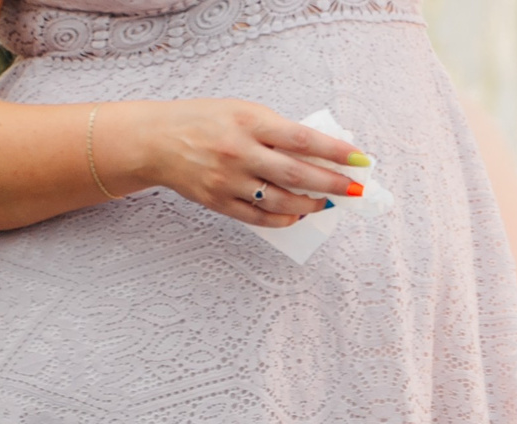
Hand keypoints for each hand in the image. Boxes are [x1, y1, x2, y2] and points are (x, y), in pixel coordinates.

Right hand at [112, 99, 364, 227]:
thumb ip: (276, 130)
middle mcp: (239, 152)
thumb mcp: (241, 111)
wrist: (154, 140)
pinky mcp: (219, 202)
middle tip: (355, 191)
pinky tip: (299, 214)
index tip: (361, 160)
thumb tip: (319, 151)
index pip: (302, 139)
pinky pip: (260, 218)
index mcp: (248, 122)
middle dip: (332, 184)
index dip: (335, 152)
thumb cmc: (204, 121)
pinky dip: (285, 219)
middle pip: (297, 174)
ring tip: (326, 203)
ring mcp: (228, 180)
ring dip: (310, 205)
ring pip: (281, 201)